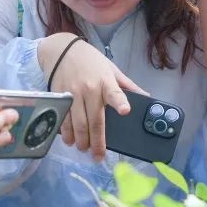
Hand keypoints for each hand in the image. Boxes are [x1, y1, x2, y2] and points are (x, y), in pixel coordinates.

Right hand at [38, 34, 146, 161]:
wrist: (61, 50)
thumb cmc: (90, 61)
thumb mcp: (111, 69)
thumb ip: (127, 85)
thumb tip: (147, 97)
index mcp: (105, 81)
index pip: (115, 92)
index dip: (119, 102)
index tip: (125, 111)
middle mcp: (89, 89)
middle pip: (94, 120)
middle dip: (96, 142)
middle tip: (97, 156)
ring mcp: (73, 94)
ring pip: (77, 123)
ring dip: (80, 140)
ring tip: (83, 149)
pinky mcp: (59, 97)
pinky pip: (63, 119)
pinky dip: (66, 132)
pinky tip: (69, 140)